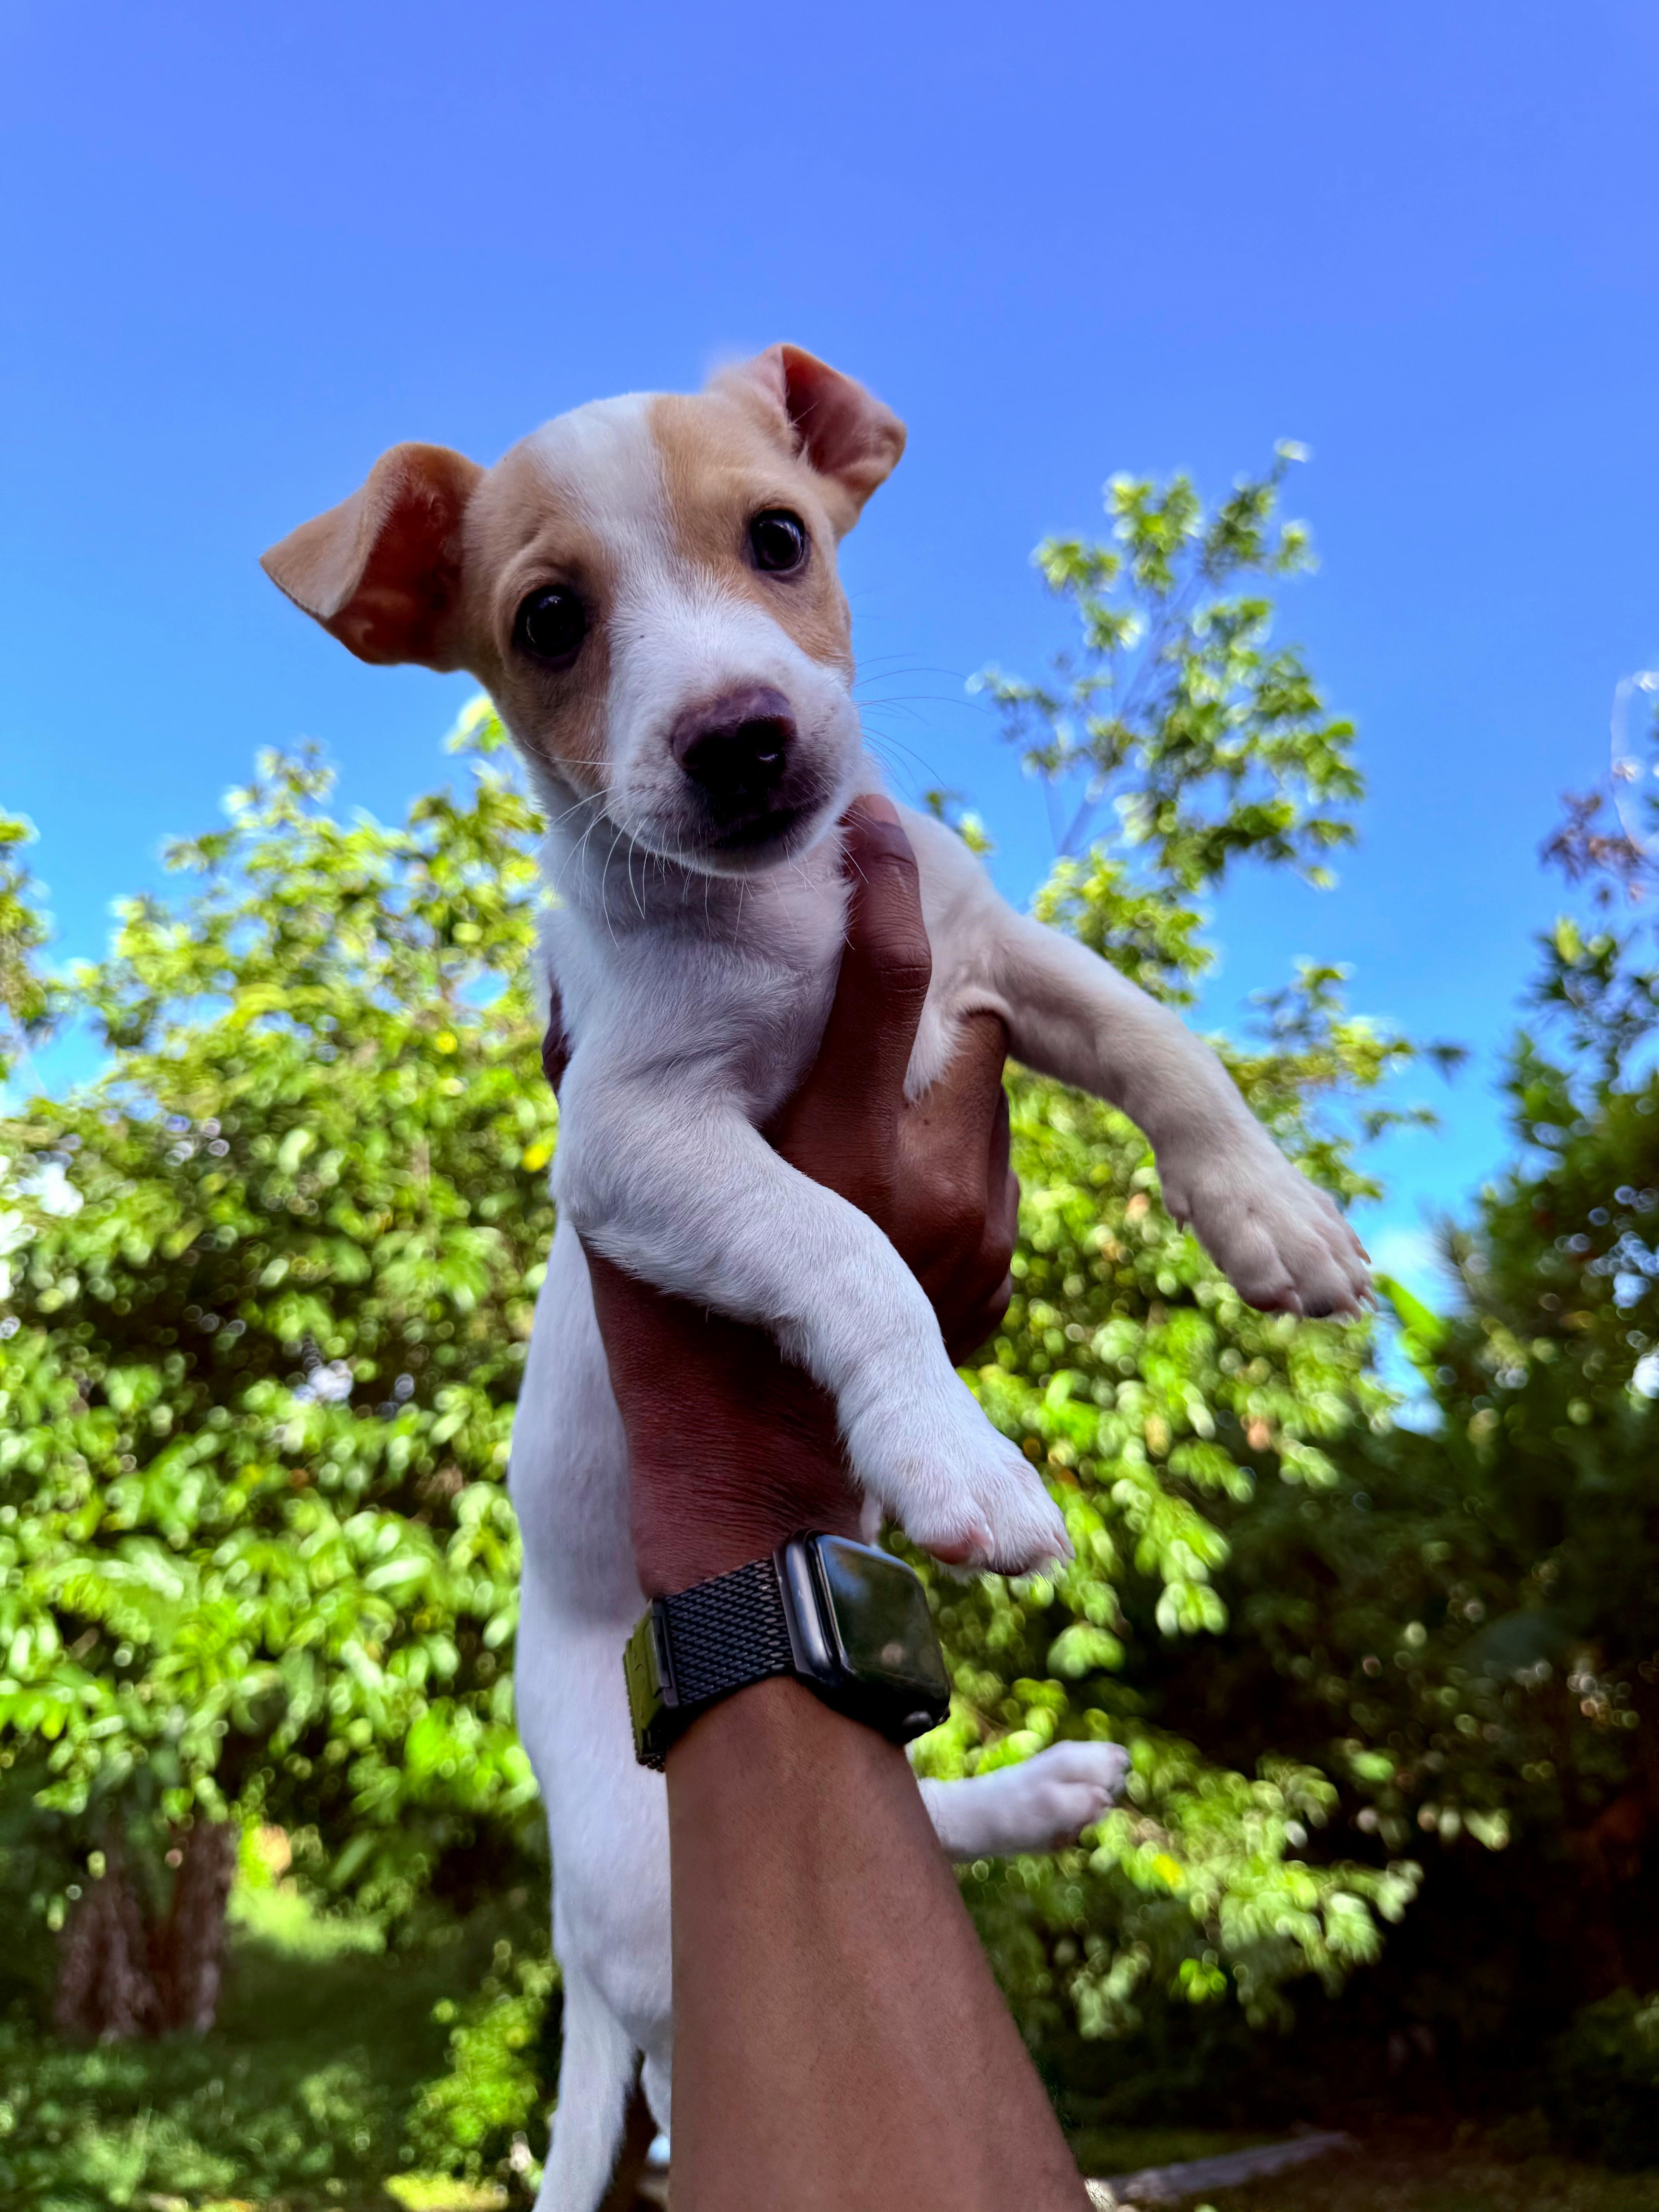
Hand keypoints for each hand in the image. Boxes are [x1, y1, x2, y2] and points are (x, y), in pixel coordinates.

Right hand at [544, 796, 1019, 1596]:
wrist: (758, 1502)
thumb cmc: (671, 1350)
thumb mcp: (620, 1208)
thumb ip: (610, 1080)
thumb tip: (561, 949)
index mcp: (828, 1152)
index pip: (887, 969)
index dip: (881, 876)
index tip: (872, 809)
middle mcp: (927, 1183)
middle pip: (959, 1018)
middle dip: (912, 1002)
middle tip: (847, 997)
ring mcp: (979, 1234)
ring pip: (980, 1090)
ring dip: (928, 1084)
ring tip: (843, 1130)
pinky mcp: (1000, 1273)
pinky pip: (986, 1167)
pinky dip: (944, 1158)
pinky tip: (874, 1200)